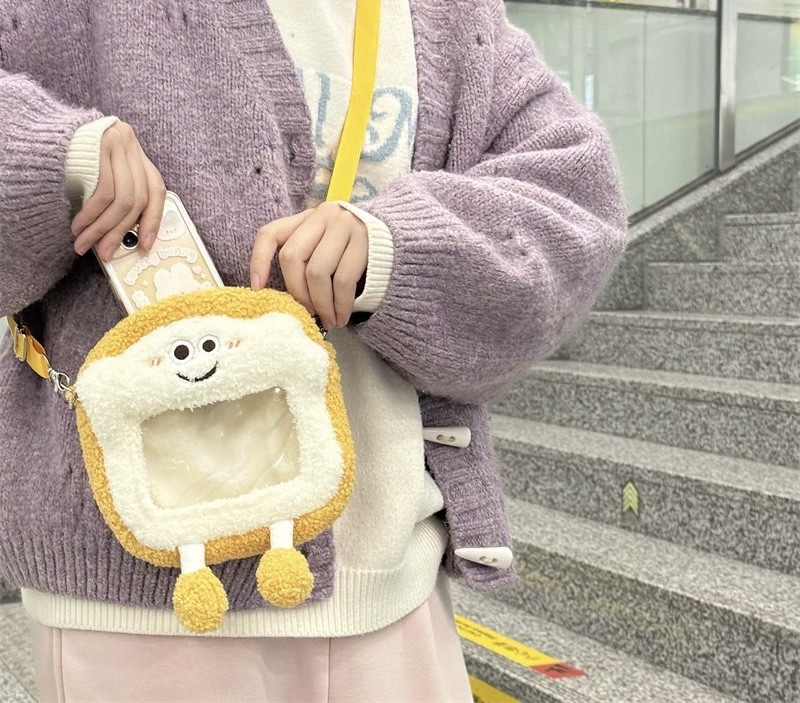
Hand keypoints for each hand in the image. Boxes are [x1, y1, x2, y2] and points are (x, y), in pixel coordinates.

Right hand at [71, 122, 166, 261]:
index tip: (146, 244)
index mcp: (135, 152)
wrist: (36, 132)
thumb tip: (122, 234)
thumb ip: (117, 195)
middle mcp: (129, 144)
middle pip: (137, 198)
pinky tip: (79, 227)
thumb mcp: (101, 174)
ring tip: (85, 243)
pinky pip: (102, 193)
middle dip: (120, 231)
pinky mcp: (97, 148)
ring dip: (102, 228)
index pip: (155, 189)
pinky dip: (92, 216)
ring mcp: (114, 143)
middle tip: (106, 252)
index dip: (153, 219)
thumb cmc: (69, 159)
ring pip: (121, 200)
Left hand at [251, 202, 367, 329]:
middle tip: (308, 314)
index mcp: (306, 218)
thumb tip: (285, 299)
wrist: (397, 239)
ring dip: (321, 304)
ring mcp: (344, 225)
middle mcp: (322, 215)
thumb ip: (305, 258)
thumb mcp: (325, 245)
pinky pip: (343, 279)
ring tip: (328, 320)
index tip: (257, 289)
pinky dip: (340, 304)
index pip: (270, 234)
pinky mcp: (364, 240)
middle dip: (298, 293)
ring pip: (317, 271)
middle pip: (293, 258)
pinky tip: (341, 316)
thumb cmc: (353, 250)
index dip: (259, 261)